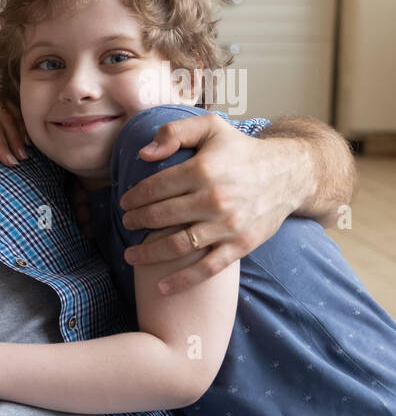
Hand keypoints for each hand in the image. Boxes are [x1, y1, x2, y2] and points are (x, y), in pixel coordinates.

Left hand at [119, 112, 294, 294]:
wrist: (290, 174)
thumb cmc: (242, 151)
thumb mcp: (211, 127)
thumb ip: (174, 132)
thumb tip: (144, 154)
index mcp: (203, 170)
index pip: (153, 188)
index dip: (133, 198)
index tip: (125, 203)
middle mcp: (214, 199)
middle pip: (159, 217)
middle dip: (135, 223)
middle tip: (127, 224)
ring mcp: (228, 225)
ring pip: (176, 246)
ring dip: (147, 253)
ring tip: (130, 254)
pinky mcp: (241, 245)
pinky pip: (207, 268)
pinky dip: (182, 280)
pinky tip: (160, 288)